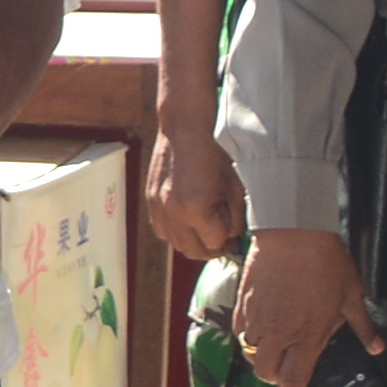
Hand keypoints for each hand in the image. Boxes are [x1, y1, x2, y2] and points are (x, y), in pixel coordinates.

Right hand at [143, 122, 242, 265]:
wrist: (184, 135)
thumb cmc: (212, 157)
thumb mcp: (234, 188)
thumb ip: (235, 218)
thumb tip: (232, 237)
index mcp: (197, 210)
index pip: (215, 243)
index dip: (227, 241)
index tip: (233, 237)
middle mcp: (175, 214)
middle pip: (194, 251)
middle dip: (211, 249)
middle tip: (222, 241)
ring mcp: (160, 210)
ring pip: (177, 245)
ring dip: (193, 243)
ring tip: (205, 232)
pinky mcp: (152, 204)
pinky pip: (163, 233)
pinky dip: (176, 234)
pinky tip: (187, 222)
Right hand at [232, 226, 379, 386]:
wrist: (296, 230)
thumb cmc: (326, 260)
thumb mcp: (353, 295)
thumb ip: (363, 327)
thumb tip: (376, 347)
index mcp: (308, 335)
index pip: (293, 382)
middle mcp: (280, 332)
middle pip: (265, 372)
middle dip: (275, 378)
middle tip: (287, 370)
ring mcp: (259, 317)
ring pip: (250, 351)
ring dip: (261, 355)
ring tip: (274, 346)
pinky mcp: (245, 301)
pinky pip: (241, 327)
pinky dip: (249, 333)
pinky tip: (262, 324)